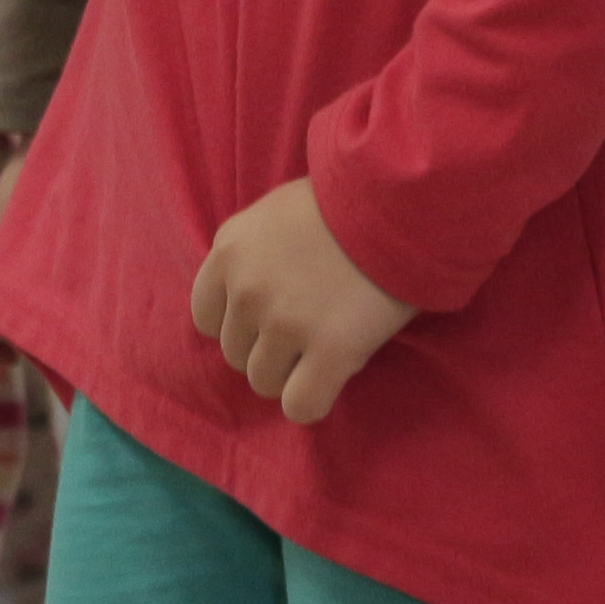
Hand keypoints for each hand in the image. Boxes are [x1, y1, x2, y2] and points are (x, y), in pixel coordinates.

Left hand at [191, 176, 416, 426]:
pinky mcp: (330, 350)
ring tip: (325, 344)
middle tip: (308, 325)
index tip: (270, 313)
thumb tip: (247, 296)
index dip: (240, 321)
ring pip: (264, 382)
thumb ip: (254, 254)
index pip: (205, 316)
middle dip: (268, 347)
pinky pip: (301, 405)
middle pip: (235, 354)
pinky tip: (332, 377)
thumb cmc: (344, 200)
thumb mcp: (276, 212)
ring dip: (292, 373)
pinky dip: (313, 400)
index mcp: (229, 250)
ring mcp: (285, 323)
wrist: (399, 198)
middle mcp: (247, 290)